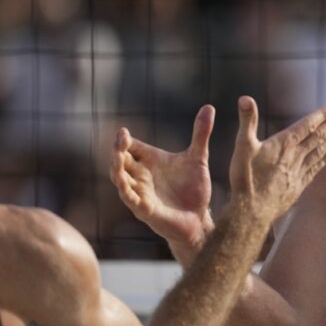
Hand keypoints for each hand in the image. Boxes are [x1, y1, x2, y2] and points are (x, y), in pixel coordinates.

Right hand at [110, 105, 214, 259]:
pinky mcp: (144, 208)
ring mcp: (140, 192)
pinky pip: (130, 198)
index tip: (124, 132)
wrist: (199, 218)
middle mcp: (141, 175)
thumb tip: (209, 107)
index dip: (124, 140)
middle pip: (120, 160)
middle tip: (120, 141)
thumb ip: (201, 134)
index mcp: (150, 161)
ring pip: (120, 178)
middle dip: (117, 150)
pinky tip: (124, 182)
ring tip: (116, 158)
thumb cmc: (194, 189)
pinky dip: (126, 190)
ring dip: (117, 169)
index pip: (130, 146)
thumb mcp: (198, 158)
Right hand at [228, 96, 325, 222]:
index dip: (320, 116)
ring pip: (320, 151)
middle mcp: (295, 156)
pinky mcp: (298, 185)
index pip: (306, 126)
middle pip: (318, 137)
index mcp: (283, 144)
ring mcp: (298, 171)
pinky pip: (316, 168)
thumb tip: (245, 98)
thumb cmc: (245, 178)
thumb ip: (247, 121)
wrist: (252, 211)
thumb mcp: (242, 146)